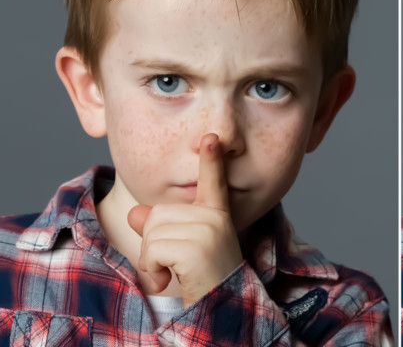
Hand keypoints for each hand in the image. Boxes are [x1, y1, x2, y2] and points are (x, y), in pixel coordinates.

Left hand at [127, 133, 243, 306]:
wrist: (220, 310)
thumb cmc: (202, 279)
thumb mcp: (181, 249)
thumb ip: (160, 228)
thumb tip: (135, 213)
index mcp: (216, 215)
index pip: (213, 181)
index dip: (211, 158)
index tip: (211, 137)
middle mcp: (215, 218)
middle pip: (157, 214)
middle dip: (153, 244)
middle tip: (174, 263)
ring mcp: (208, 231)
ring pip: (151, 233)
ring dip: (151, 259)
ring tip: (173, 272)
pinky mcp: (196, 248)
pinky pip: (152, 250)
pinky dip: (152, 270)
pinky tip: (169, 278)